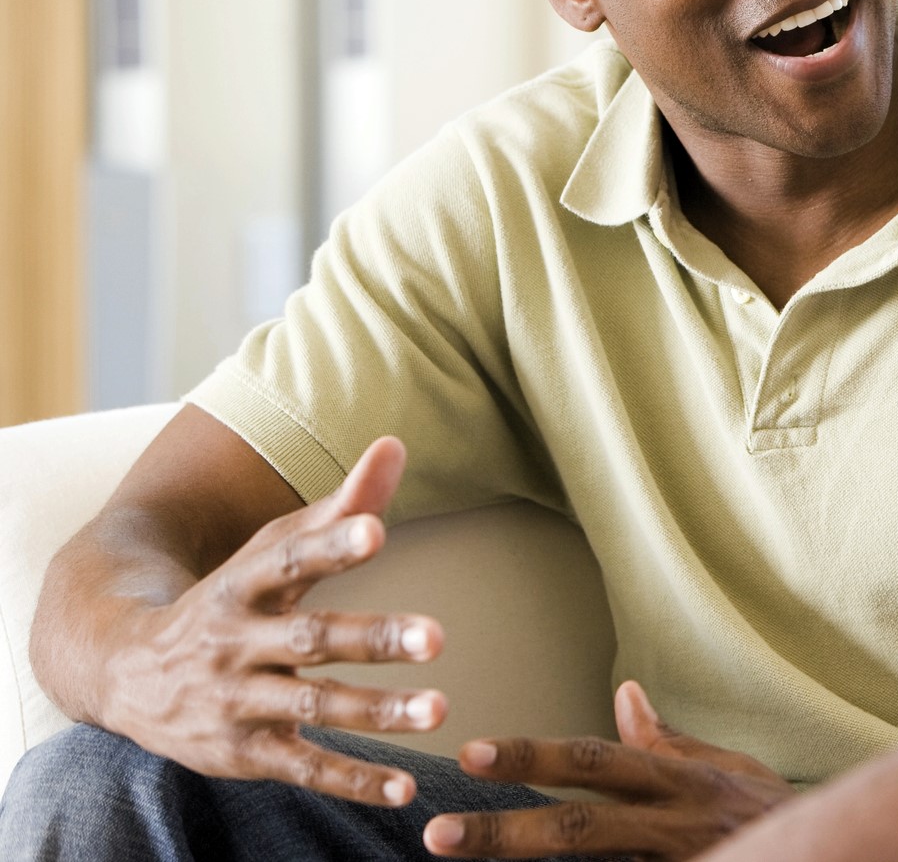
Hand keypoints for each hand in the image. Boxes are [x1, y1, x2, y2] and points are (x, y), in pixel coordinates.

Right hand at [99, 436, 448, 806]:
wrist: (121, 674)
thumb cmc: (227, 598)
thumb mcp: (268, 550)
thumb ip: (340, 506)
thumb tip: (395, 443)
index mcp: (241, 585)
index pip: (288, 559)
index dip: (331, 544)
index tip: (376, 528)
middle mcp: (236, 644)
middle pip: (310, 638)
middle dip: (373, 637)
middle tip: (438, 636)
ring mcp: (238, 701)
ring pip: (314, 708)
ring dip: (377, 712)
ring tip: (440, 710)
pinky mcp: (244, 752)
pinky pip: (304, 767)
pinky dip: (353, 780)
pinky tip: (406, 789)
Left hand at [423, 680, 794, 858]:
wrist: (835, 850)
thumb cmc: (767, 809)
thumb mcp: (723, 766)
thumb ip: (667, 741)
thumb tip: (623, 693)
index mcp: (674, 781)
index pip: (593, 761)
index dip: (533, 756)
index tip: (472, 755)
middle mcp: (671, 825)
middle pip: (579, 827)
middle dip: (504, 833)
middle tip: (437, 835)